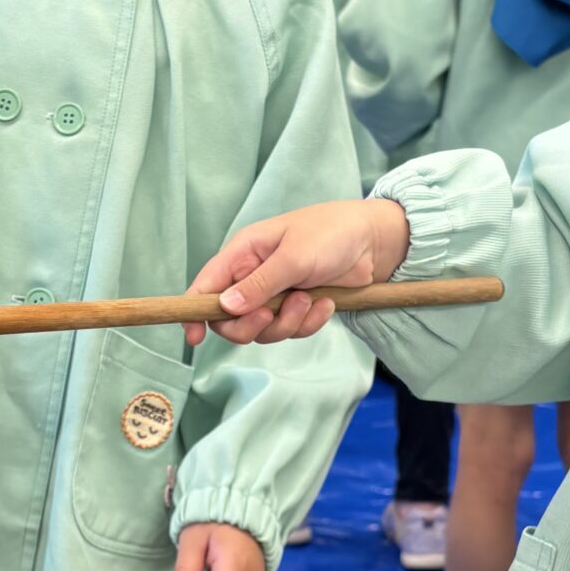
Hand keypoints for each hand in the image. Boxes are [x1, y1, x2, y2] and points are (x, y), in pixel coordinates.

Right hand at [184, 198, 409, 348]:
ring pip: (262, 330)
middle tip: (271, 315)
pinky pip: (291, 331)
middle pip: (230, 319)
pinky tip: (325, 304)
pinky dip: (309, 323)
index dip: (194, 312)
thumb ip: (259, 283)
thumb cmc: (332, 233)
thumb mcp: (294, 256)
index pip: (206, 286)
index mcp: (243, 254)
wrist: (375, 242)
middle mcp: (254, 276)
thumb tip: (225, 306)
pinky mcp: (297, 308)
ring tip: (309, 299)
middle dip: (251, 324)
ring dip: (287, 322)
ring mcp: (275, 295)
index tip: (194, 337)